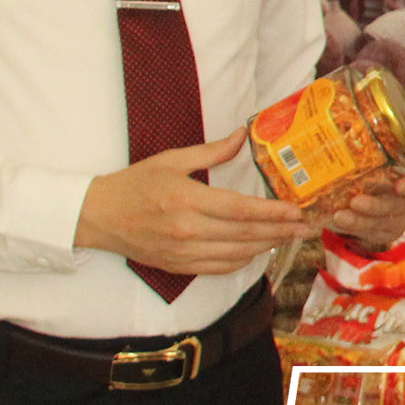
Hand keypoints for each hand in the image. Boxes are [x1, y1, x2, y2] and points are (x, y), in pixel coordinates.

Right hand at [76, 130, 307, 275]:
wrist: (97, 216)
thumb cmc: (134, 184)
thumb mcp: (171, 160)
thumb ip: (212, 152)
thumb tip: (244, 135)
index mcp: (187, 200)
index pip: (241, 210)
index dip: (273, 212)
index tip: (298, 210)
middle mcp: (187, 230)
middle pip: (245, 235)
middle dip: (281, 231)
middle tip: (306, 227)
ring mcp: (182, 252)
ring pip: (236, 255)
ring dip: (267, 247)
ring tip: (289, 238)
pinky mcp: (178, 266)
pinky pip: (219, 268)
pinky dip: (243, 261)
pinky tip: (257, 251)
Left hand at [319, 164, 404, 249]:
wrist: (372, 193)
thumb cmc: (372, 171)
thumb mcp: (371, 162)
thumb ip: (359, 158)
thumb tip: (335, 141)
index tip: (399, 187)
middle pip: (397, 204)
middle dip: (375, 205)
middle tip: (355, 202)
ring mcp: (401, 219)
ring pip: (382, 223)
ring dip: (359, 221)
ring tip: (338, 217)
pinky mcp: (388, 234)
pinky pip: (372, 234)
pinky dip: (353, 229)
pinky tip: (337, 224)